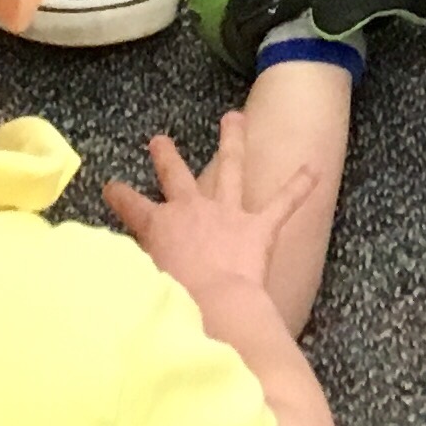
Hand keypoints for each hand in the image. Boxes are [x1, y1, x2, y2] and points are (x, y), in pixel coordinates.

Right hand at [102, 115, 316, 306]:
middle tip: (160, 140)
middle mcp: (191, 210)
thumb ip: (137, 274)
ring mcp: (227, 214)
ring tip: (235, 117)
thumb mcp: (143, 284)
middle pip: (175, 175)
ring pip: (230, 168)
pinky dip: (300, 186)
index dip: (119, 195)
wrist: (216, 308)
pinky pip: (283, 202)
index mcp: (158, 226)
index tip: (111, 186)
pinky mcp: (259, 228)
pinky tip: (315, 168)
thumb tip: (127, 281)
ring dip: (233, 141)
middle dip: (166, 156)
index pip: (131, 205)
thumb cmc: (174, 304)